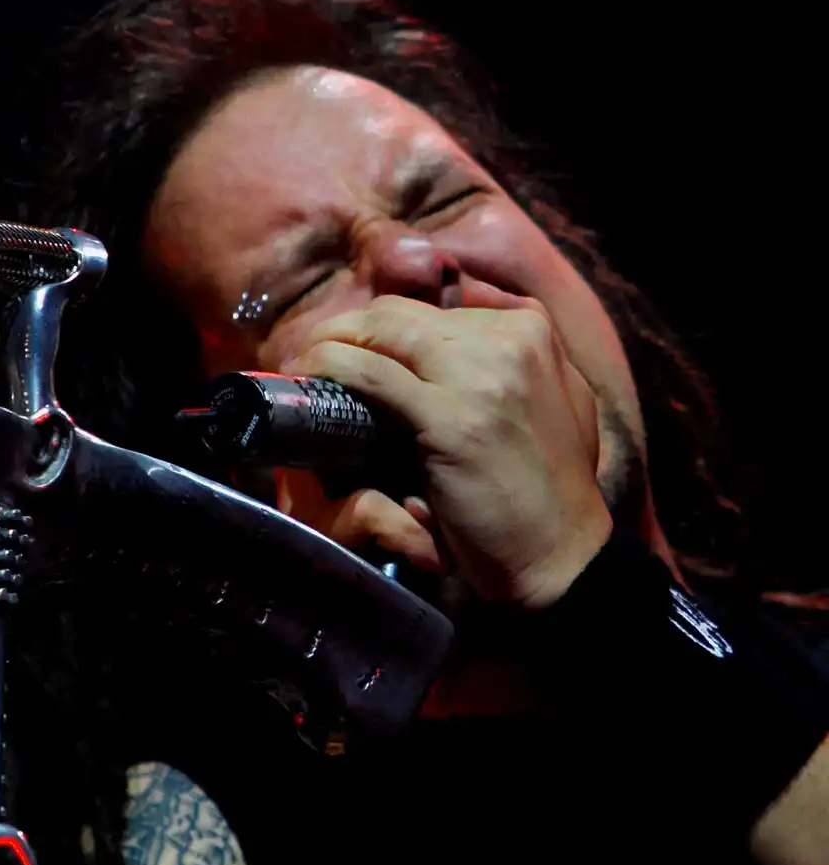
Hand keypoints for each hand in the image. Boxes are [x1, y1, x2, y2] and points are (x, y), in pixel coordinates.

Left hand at [280, 283, 611, 608]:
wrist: (561, 553)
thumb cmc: (546, 488)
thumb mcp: (549, 400)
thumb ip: (509, 363)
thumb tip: (455, 337)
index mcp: (529, 329)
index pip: (431, 311)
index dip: (382, 328)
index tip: (352, 348)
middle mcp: (509, 340)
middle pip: (399, 313)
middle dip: (347, 329)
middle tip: (313, 355)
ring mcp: (482, 376)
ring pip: (381, 331)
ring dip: (330, 342)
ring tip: (304, 366)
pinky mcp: (451, 418)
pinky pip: (371, 373)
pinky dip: (330, 367)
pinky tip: (309, 377)